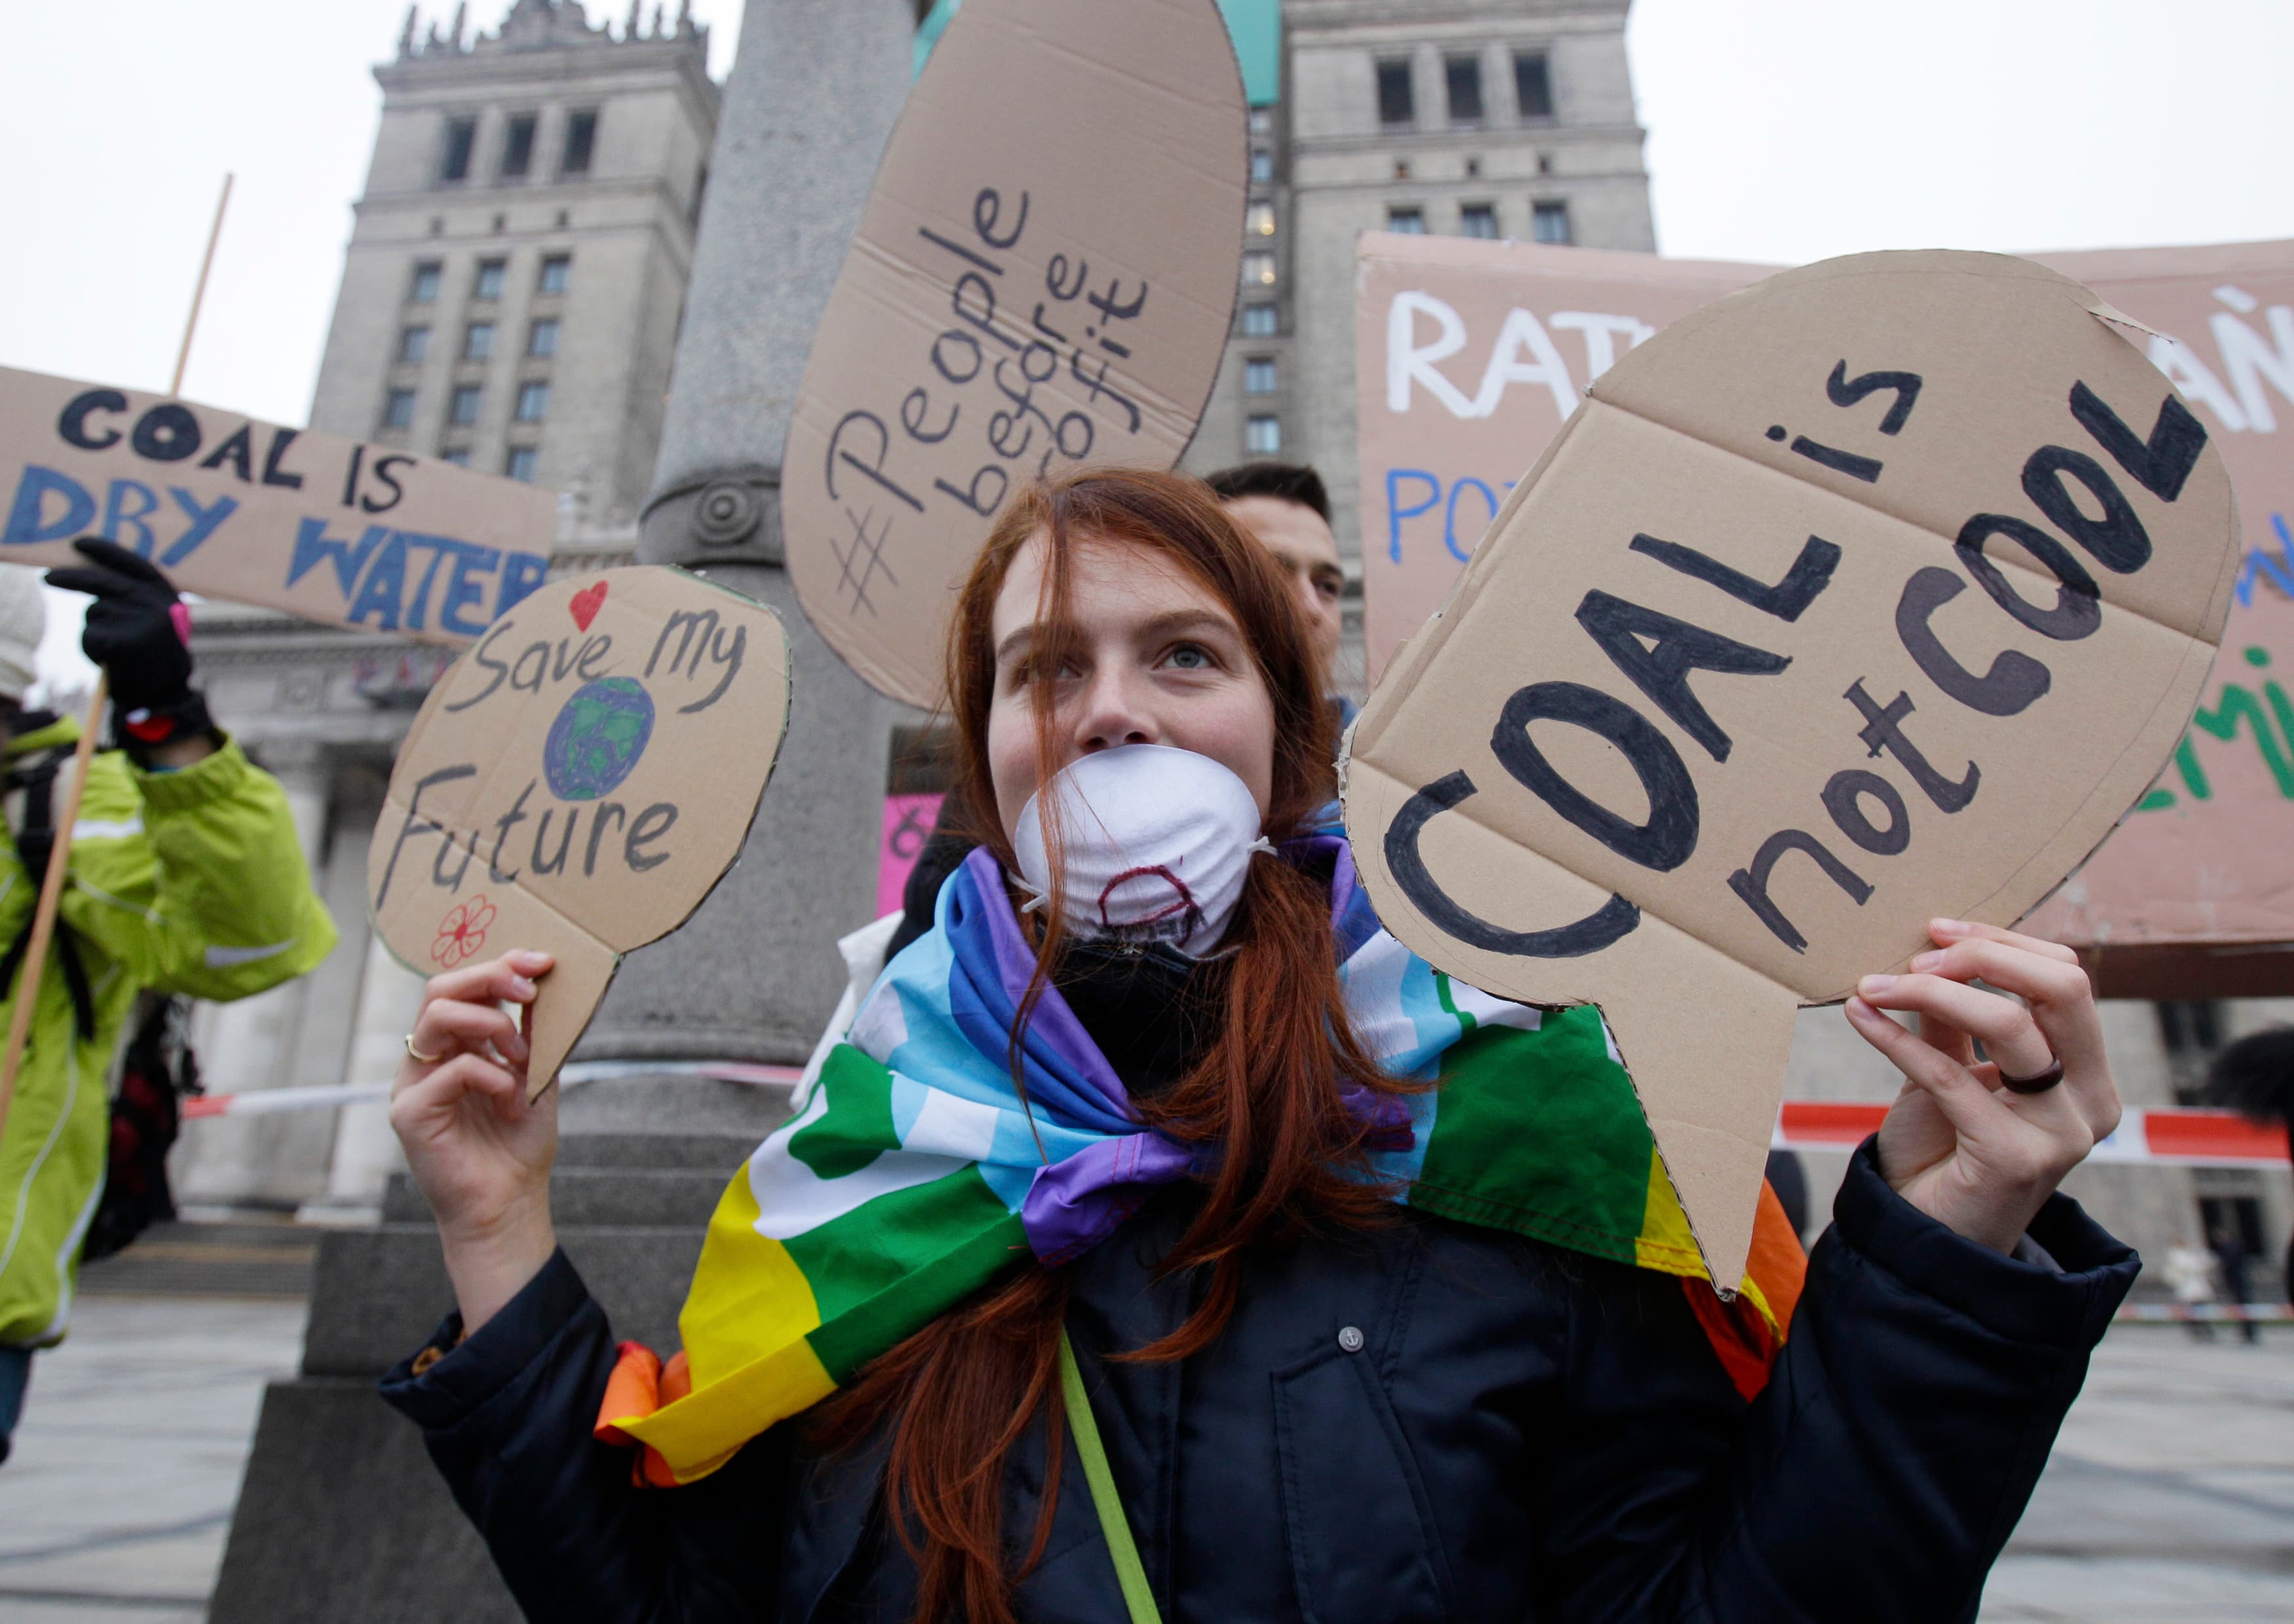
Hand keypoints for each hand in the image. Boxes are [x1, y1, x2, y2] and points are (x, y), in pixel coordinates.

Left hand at [46, 539, 214, 761]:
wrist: (166, 697)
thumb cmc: (158, 661)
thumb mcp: (160, 621)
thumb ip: (140, 599)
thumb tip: (100, 577)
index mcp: (166, 595)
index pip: (132, 563)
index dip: (105, 551)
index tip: (80, 543)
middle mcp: (154, 603)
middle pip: (102, 582)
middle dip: (70, 578)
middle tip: (47, 577)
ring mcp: (139, 621)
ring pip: (93, 613)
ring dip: (94, 629)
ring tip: (115, 651)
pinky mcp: (121, 641)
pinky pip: (88, 635)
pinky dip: (90, 649)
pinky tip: (109, 660)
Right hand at [390, 949, 557, 1329]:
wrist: (510, 1205)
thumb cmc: (519, 1145)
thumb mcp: (536, 1075)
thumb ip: (533, 1032)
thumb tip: (545, 977)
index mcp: (451, 1047)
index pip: (461, 987)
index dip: (500, 964)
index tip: (542, 961)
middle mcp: (425, 1060)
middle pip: (439, 989)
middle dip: (490, 977)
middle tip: (530, 989)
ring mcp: (412, 1085)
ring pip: (437, 1017)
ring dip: (493, 1026)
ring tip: (523, 1057)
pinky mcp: (410, 1113)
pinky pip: (452, 1069)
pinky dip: (493, 1076)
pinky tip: (512, 1101)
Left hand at [1846, 919, 2119, 1253]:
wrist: (1926, 1236)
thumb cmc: (1941, 1149)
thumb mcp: (1949, 1070)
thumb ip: (1948, 1015)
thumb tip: (1928, 947)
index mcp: (2086, 1071)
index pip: (2066, 978)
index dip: (2002, 942)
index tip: (1936, 927)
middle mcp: (2090, 1100)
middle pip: (2062, 989)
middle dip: (1984, 956)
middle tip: (1915, 953)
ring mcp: (2061, 1132)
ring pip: (2011, 1025)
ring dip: (1932, 991)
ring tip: (1872, 984)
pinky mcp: (2016, 1158)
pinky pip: (1952, 1076)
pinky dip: (1898, 1039)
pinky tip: (1859, 1015)